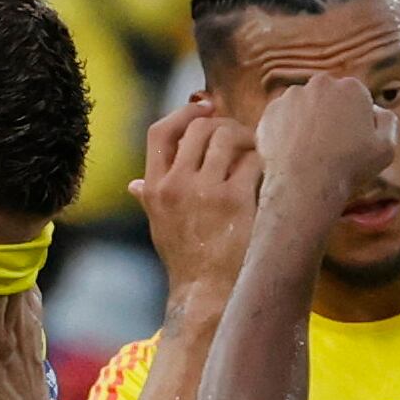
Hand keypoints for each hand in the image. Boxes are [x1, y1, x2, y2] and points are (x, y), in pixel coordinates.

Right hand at [130, 97, 261, 304]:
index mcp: (154, 188)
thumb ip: (149, 199)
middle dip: (222, 124)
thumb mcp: (159, 226)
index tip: (205, 106)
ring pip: (226, 137)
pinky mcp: (235, 200)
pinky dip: (261, 160)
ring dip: (245, 137)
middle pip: (198, 128)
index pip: (160, 132)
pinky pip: (251, 161)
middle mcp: (175, 185)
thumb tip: (134, 184)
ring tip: (254, 150)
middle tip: (239, 134)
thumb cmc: (185, 260)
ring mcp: (205, 191)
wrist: (207, 293)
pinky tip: (265, 172)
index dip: (184, 112)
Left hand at [253, 73, 398, 226]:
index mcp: (351, 87)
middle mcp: (320, 84)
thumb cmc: (349, 167)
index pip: (357, 99)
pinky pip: (282, 119)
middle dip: (331, 116)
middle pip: (329, 99)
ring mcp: (290, 96)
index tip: (354, 142)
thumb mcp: (387, 148)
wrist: (305, 185)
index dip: (358, 122)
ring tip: (312, 152)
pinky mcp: (269, 112)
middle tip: (333, 147)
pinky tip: (294, 153)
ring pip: (304, 107)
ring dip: (308, 122)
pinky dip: (287, 132)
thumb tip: (378, 111)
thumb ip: (388, 121)